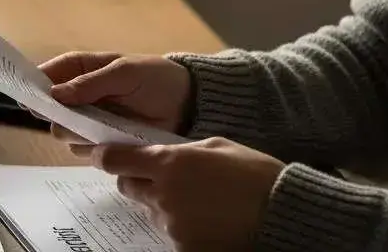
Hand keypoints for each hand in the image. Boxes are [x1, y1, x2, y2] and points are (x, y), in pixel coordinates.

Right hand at [38, 52, 190, 154]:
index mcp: (84, 69)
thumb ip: (91, 83)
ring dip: (78, 134)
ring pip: (65, 133)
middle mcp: (81, 96)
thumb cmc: (156, 79)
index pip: (51, 73)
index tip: (27, 97)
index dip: (36, 83)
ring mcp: (91, 120)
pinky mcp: (103, 142)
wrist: (186, 105)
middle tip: (76, 118)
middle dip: (59, 116)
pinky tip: (111, 140)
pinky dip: (94, 149)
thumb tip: (56, 93)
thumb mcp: (125, 73)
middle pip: (52, 110)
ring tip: (103, 127)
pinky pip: (85, 151)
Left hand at [94, 137, 284, 251]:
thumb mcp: (217, 145)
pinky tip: (206, 220)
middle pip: (128, 186)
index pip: (115, 160)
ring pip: (150, 212)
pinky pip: (170, 234)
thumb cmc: (255, 174)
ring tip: (198, 201)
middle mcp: (163, 194)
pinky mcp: (183, 248)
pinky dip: (182, 227)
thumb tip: (161, 155)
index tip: (104, 155)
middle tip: (162, 178)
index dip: (106, 157)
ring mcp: (172, 225)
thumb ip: (181, 151)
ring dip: (163, 205)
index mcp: (169, 162)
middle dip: (138, 180)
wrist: (283, 213)